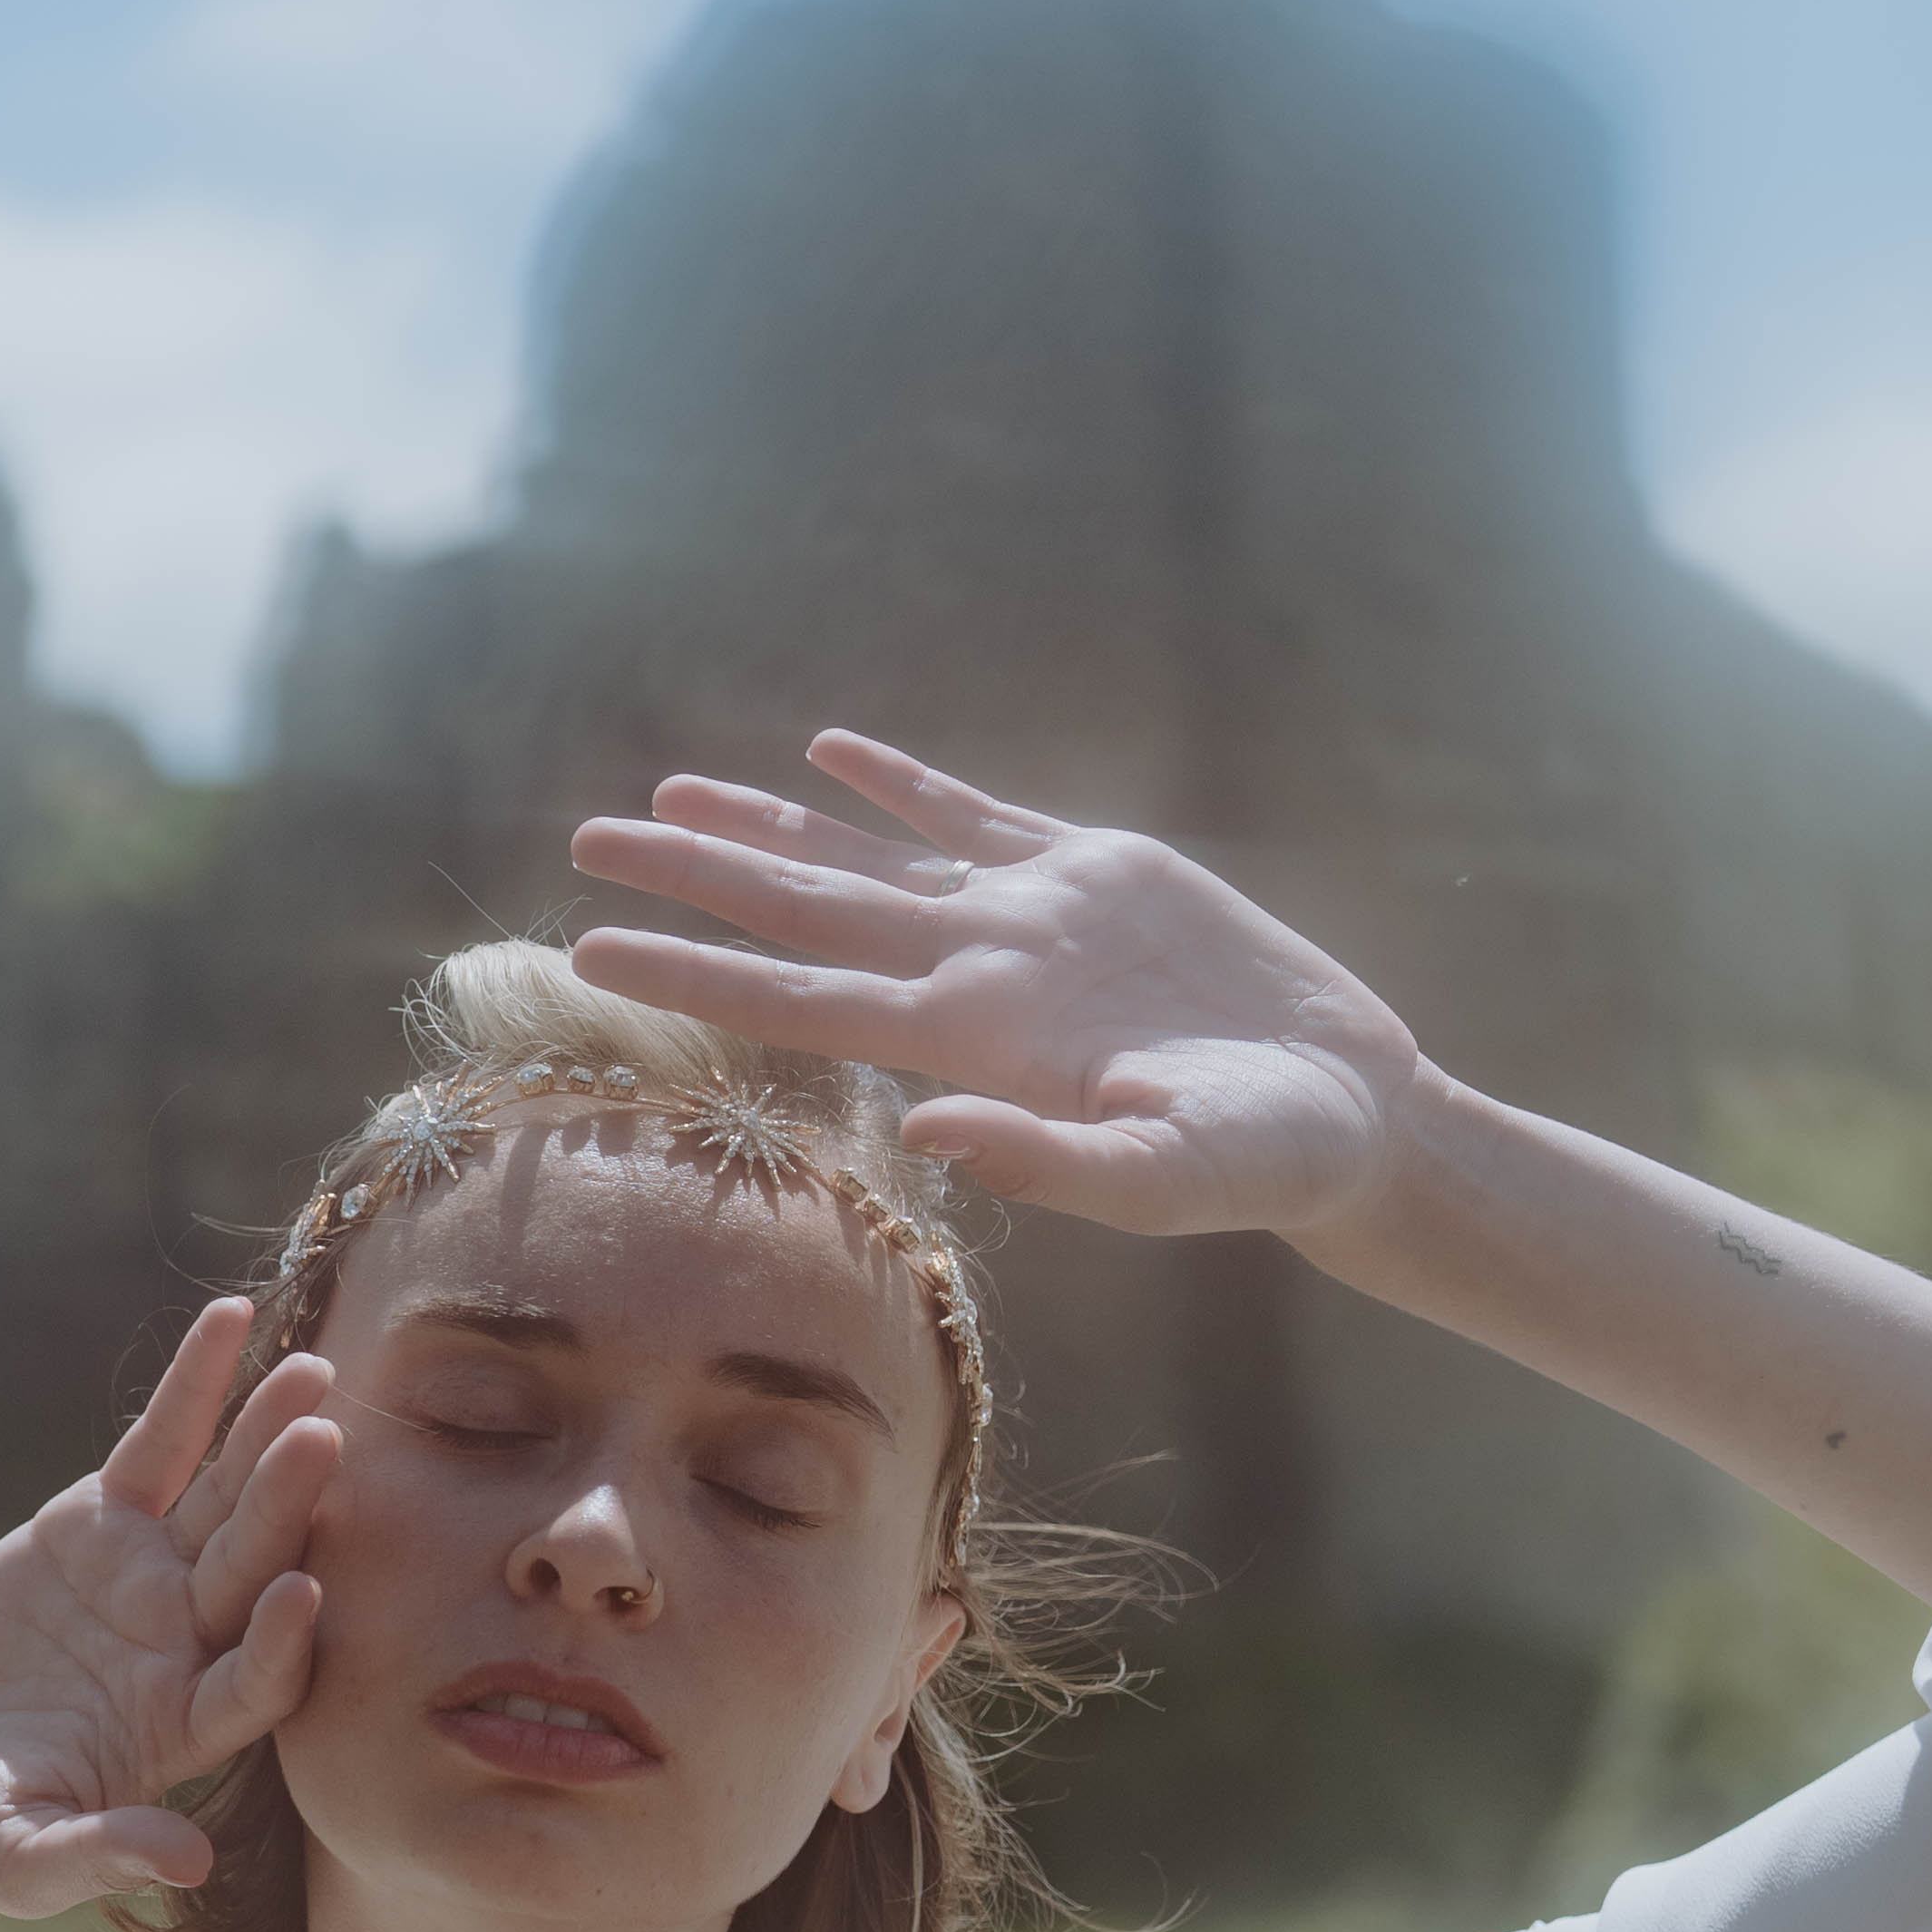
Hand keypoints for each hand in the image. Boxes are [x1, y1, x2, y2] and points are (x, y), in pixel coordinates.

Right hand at [0, 1303, 336, 1913]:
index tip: (306, 1596)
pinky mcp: (100, 1526)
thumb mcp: (11, 1860)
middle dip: (288, 1509)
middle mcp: (187, 1650)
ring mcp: (149, 1580)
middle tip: (328, 1440)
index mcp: (182, 1733)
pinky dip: (193, 1386)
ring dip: (264, 1436)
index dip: (282, 1646)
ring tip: (310, 1368)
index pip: (256, 1685)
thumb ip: (95, 1858)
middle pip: (254, 1572)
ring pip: (222, 1498)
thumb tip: (188, 1863)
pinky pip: (158, 1446)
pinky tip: (232, 1319)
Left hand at [570, 732, 1423, 1243]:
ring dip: (769, 826)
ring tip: (671, 790)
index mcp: (972, 1041)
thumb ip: (1044, 1161)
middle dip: (693, 876)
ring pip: (865, 858)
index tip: (589, 955)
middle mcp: (976, 973)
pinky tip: (831, 754)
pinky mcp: (1094, 872)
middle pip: (802, 913)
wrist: (1347, 1116)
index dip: (692, 971)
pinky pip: (970, 817)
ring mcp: (1027, 918)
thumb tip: (921, 1135)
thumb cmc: (1261, 1164)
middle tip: (584, 841)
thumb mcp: (1160, 1177)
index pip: (797, 999)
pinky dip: (900, 785)